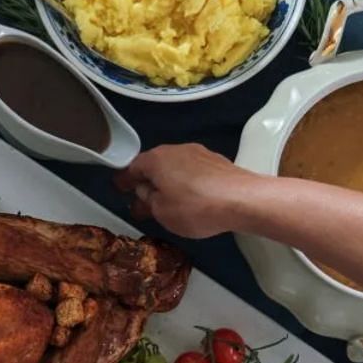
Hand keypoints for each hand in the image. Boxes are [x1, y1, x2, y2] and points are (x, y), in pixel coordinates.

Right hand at [114, 143, 259, 238]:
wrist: (242, 199)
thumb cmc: (195, 206)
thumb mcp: (162, 211)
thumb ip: (148, 201)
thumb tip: (146, 192)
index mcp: (156, 159)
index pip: (133, 167)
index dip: (125, 180)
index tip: (120, 189)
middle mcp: (176, 150)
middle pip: (155, 165)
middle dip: (148, 182)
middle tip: (142, 200)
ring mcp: (199, 153)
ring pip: (175, 168)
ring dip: (168, 182)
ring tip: (167, 202)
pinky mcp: (217, 162)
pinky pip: (193, 172)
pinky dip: (187, 183)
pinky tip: (191, 197)